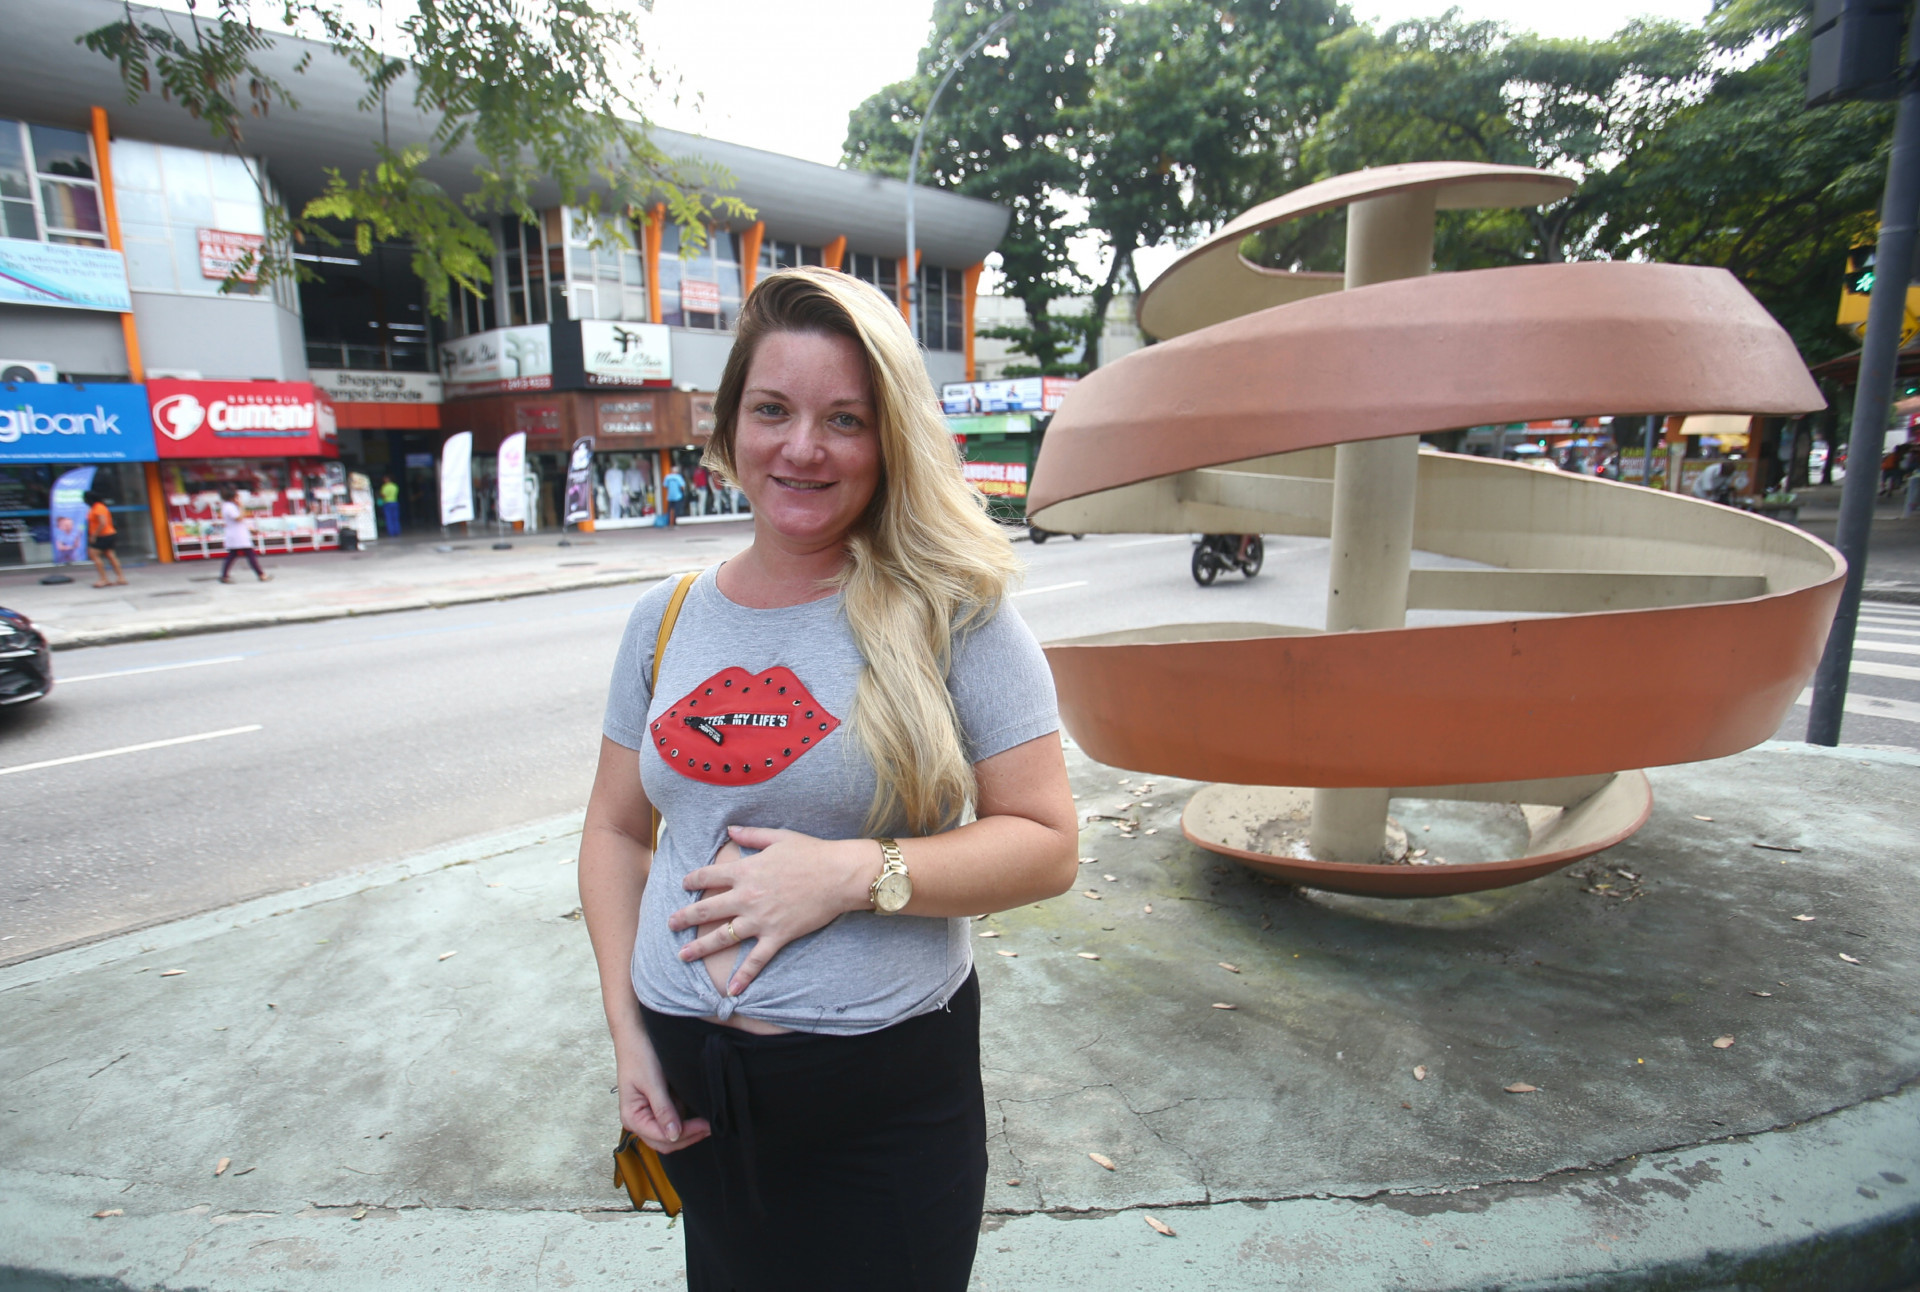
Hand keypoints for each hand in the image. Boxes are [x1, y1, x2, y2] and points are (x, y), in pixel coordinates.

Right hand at [615, 1034, 709, 1153]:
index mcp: (632, 1118)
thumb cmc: (640, 1054)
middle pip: (666, 1141)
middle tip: (711, 1125)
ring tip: (706, 1118)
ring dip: (688, 1129)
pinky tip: (696, 1110)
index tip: (706, 1125)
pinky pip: (673, 1119)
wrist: (636, 1032)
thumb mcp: (652, 1083)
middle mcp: (638, 1120)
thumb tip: (673, 1134)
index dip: (686, 1134)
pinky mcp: (656, 1106)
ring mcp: (647, 1114)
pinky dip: (685, 1119)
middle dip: (689, 1136)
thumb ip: (663, 1110)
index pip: (662, 1138)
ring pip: (671, 1134)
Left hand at [668, 826, 871, 996]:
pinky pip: (756, 960)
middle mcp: (747, 897)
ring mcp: (760, 919)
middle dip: (684, 918)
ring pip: (722, 937)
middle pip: (706, 910)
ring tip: (683, 955)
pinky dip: (743, 976)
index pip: (709, 876)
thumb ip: (751, 835)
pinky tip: (730, 990)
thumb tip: (729, 830)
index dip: (693, 880)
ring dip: (700, 947)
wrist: (838, 875)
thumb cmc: (811, 853)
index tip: (684, 884)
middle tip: (670, 924)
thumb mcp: (778, 836)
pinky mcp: (777, 936)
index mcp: (745, 871)